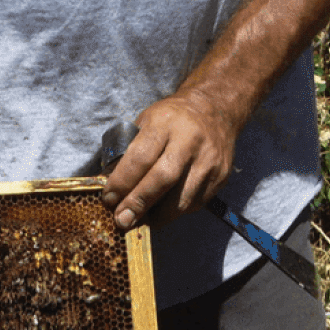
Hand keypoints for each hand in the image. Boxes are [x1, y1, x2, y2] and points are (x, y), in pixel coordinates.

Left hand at [101, 91, 238, 230]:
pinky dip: (176, 211)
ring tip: (141, 219)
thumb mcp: (147, 122)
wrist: (214, 109)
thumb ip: (131, 151)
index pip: (141, 157)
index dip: (122, 182)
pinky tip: (163, 210)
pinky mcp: (221, 177)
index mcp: (165, 123)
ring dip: (157, 215)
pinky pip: (195, 204)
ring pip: (181, 199)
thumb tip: (114, 189)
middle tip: (122, 220)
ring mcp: (209, 161)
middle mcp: (190, 141)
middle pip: (162, 180)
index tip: (109, 199)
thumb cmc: (171, 119)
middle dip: (139, 203)